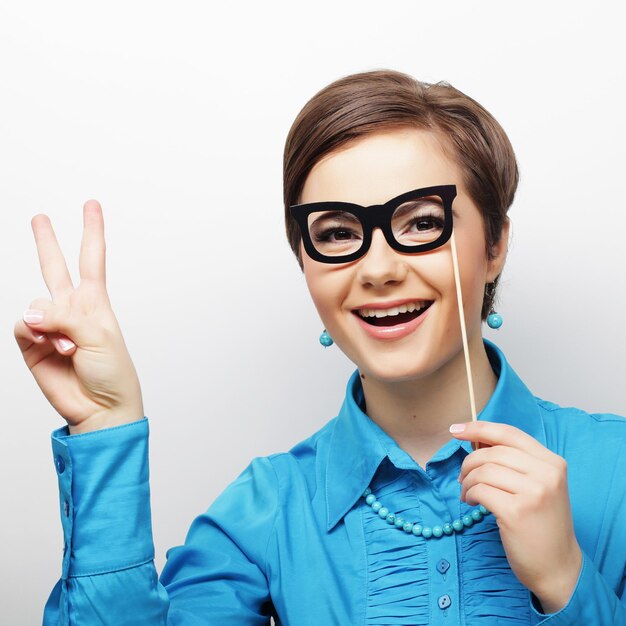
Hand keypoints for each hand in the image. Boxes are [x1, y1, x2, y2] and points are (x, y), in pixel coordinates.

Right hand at [14, 200, 143, 433]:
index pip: (92, 258)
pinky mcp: (32, 345)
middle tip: (39, 217)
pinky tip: (51, 347)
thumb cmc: (113, 372)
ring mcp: (51, 327)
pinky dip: (35, 333)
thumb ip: (65, 316)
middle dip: (47, 242)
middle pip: (56, 267)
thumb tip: (30, 313)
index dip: (92, 230)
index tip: (92, 205)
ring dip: (49, 321)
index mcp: (95, 303)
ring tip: (67, 345)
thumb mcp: (100, 336)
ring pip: (35, 301)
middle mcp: (72, 310)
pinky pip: (23, 325)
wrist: (101, 407)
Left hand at [451, 421, 581, 612]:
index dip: (479, 428)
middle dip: (469, 462)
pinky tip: (471, 503)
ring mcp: (533, 493)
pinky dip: (469, 494)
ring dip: (467, 481)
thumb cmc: (542, 523)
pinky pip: (480, 490)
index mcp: (552, 462)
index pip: (509, 434)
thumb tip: (476, 440)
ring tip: (467, 493)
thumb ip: (515, 461)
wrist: (558, 566)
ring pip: (483, 470)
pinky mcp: (516, 512)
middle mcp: (546, 473)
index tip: (456, 429)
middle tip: (462, 477)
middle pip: (492, 452)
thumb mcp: (539, 485)